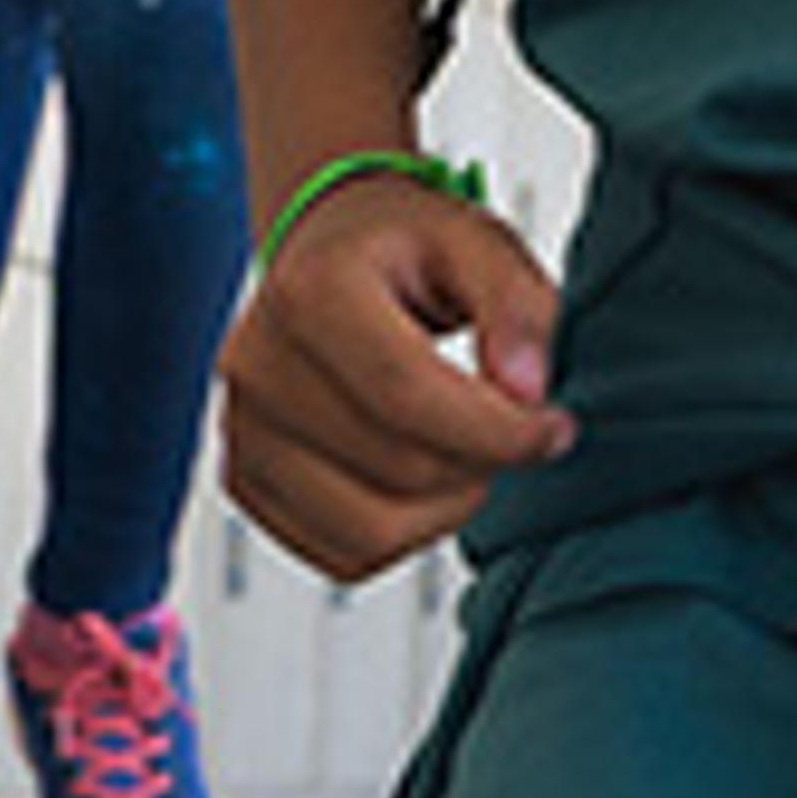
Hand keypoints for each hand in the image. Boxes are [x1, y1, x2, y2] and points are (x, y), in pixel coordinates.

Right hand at [218, 172, 575, 580]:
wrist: (334, 252)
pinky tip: (426, 476)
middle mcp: (258, 364)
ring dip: (448, 507)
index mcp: (312, 290)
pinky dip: (406, 535)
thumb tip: (527, 391)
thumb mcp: (480, 242)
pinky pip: (344, 555)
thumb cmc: (406, 246)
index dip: (499, 429)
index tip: (554, 426)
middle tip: (517, 428)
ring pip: (370, 531)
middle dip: (484, 462)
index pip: (408, 394)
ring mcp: (242, 431)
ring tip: (470, 451)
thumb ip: (518, 305)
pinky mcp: (247, 483)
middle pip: (398, 467)